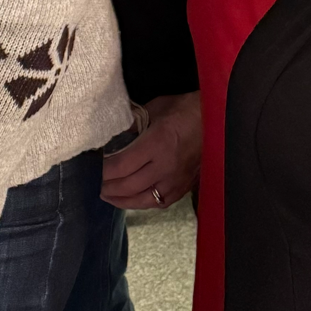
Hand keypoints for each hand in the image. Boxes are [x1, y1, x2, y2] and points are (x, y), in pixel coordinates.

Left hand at [102, 91, 201, 210]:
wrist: (218, 119)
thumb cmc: (186, 109)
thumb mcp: (155, 108)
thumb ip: (132, 124)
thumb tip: (113, 136)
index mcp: (157, 143)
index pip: (121, 166)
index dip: (103, 171)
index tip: (92, 167)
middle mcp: (166, 166)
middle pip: (128, 186)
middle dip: (107, 187)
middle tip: (93, 183)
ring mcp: (176, 180)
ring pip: (142, 200)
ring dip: (120, 199)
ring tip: (106, 194)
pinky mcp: (184, 187)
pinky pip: (158, 202)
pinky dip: (141, 203)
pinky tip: (130, 199)